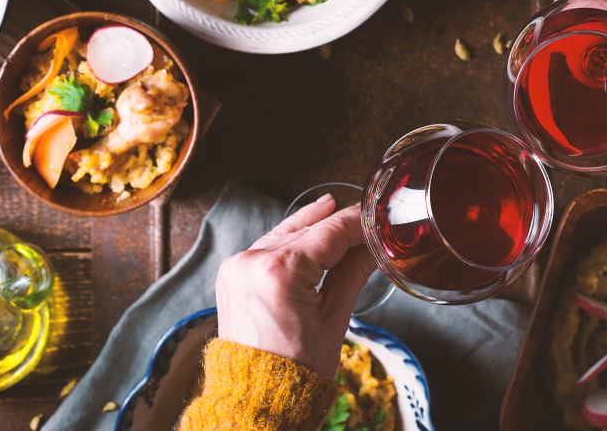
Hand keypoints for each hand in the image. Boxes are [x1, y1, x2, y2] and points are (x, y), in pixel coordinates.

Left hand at [215, 195, 375, 377]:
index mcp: (280, 272)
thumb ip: (353, 271)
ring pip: (283, 234)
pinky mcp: (231, 275)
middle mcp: (251, 262)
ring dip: (310, 226)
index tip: (375, 217)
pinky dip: (288, 241)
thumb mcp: (335, 316)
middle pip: (306, 230)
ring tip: (332, 209)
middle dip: (335, 224)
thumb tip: (372, 245)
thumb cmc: (298, 367)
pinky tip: (305, 232)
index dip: (356, 223)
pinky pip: (266, 248)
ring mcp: (237, 267)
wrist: (260, 396)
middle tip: (362, 217)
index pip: (329, 233)